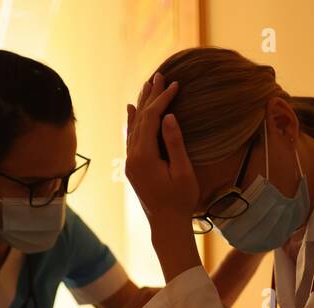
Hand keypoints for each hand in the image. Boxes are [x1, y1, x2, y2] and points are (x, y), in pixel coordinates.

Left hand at [125, 74, 198, 228]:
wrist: (166, 225)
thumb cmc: (180, 201)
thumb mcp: (182, 171)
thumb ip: (175, 143)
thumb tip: (169, 117)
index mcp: (144, 157)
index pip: (151, 118)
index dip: (162, 99)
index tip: (175, 84)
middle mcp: (132, 157)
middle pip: (140, 118)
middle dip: (151, 96)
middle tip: (160, 75)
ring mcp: (130, 162)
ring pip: (133, 126)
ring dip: (142, 105)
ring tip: (148, 85)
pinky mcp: (133, 167)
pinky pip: (131, 137)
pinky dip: (134, 121)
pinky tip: (134, 110)